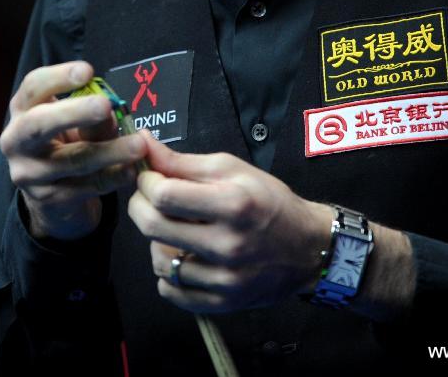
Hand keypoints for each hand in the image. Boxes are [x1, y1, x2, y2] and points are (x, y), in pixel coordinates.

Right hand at [0, 60, 146, 240]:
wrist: (53, 193)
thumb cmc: (67, 142)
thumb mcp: (77, 123)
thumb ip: (92, 115)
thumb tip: (111, 112)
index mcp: (23, 110)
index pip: (33, 87)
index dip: (58, 77)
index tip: (88, 71)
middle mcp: (16, 140)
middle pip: (39, 124)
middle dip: (74, 113)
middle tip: (106, 105)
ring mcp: (28, 173)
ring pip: (71, 160)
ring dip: (109, 152)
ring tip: (138, 145)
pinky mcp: (47, 199)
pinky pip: (84, 187)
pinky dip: (111, 178)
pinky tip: (131, 171)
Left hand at [127, 132, 332, 313]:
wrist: (307, 246)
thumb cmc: (269, 201)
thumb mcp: (233, 169)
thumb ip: (184, 161)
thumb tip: (143, 145)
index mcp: (232, 204)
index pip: (164, 195)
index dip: (146, 182)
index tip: (148, 177)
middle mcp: (228, 244)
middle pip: (154, 227)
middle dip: (140, 207)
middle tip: (148, 198)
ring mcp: (225, 279)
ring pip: (159, 261)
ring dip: (156, 241)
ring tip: (174, 229)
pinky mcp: (222, 302)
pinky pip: (172, 291)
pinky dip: (168, 273)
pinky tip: (183, 256)